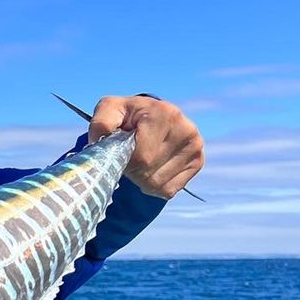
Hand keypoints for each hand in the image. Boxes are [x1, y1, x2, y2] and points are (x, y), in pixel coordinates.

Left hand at [89, 96, 204, 198]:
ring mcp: (195, 147)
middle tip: (127, 158)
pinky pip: (168, 189)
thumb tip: (102, 139)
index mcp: (165, 114)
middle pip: (148, 172)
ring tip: (139, 162)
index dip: (124, 162)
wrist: (149, 117)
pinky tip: (151, 169)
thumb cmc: (126, 116)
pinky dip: (154, 186)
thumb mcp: (109, 110)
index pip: (141, 157)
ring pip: (157, 184)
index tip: (119, 153)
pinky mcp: (197, 162)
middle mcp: (186, 129)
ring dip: (141, 180)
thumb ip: (101, 122)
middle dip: (131, 171)